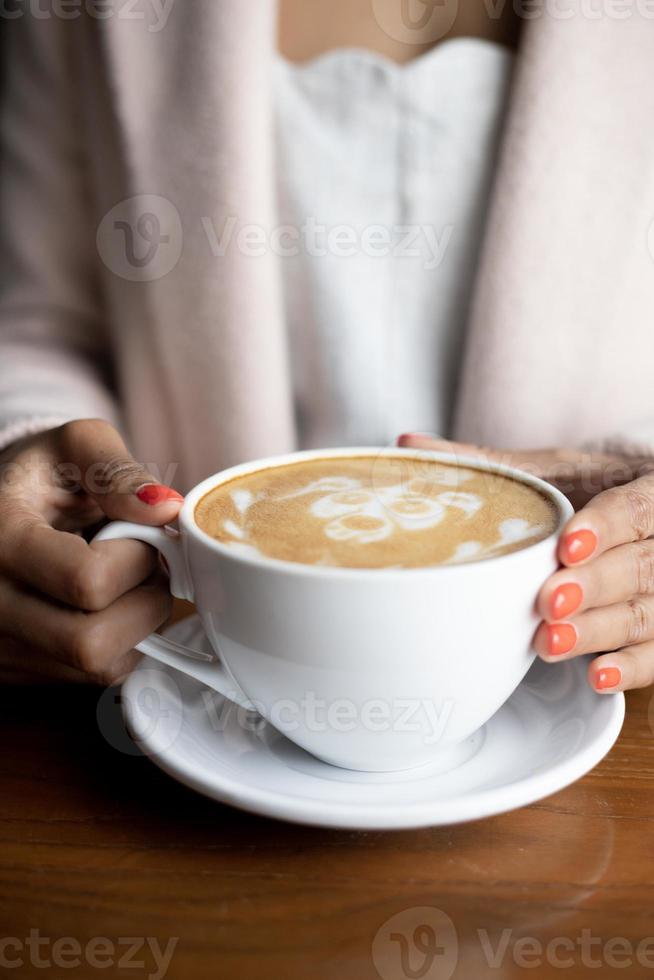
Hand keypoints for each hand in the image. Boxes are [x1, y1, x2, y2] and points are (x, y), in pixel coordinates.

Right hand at [0, 419, 183, 683]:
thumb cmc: (40, 474)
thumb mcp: (73, 446)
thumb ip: (117, 470)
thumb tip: (165, 508)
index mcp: (0, 540)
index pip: (88, 581)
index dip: (137, 558)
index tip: (143, 532)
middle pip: (92, 643)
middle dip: (145, 603)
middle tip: (147, 567)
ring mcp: (1, 646)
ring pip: (98, 667)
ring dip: (138, 627)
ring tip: (128, 583)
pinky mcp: (16, 670)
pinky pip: (92, 677)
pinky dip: (120, 644)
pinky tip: (110, 606)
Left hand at [397, 433, 653, 693]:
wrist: (641, 511)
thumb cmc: (594, 489)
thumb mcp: (552, 470)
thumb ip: (490, 463)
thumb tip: (410, 445)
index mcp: (646, 484)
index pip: (638, 506)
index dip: (607, 526)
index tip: (567, 545)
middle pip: (644, 564)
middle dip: (595, 585)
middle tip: (548, 601)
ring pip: (648, 611)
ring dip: (600, 630)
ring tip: (551, 642)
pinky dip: (630, 667)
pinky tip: (596, 675)